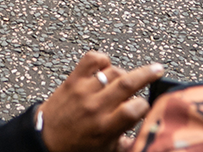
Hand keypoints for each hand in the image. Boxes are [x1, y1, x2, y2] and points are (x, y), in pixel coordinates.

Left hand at [38, 52, 164, 151]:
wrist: (44, 139)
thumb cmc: (77, 147)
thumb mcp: (106, 151)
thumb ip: (128, 144)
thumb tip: (148, 137)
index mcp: (105, 127)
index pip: (134, 109)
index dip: (145, 105)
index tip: (146, 106)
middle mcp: (95, 106)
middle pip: (127, 83)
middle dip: (147, 74)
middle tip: (158, 70)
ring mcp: (83, 90)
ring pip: (112, 71)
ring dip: (124, 73)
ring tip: (125, 81)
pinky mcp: (72, 79)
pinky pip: (91, 59)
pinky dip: (102, 59)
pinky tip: (106, 68)